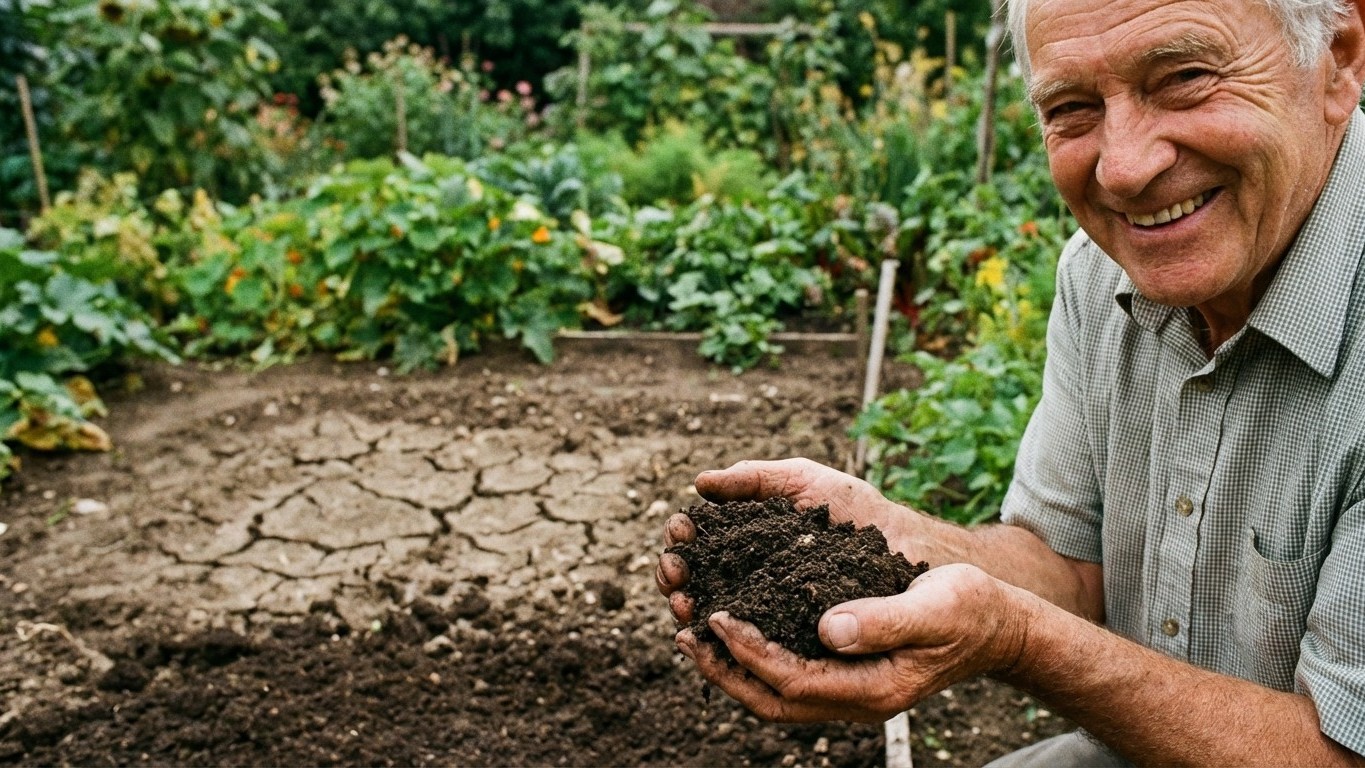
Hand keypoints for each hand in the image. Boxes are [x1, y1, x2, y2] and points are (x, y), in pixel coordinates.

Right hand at [656, 458, 924, 623]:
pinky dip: (726, 643)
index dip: (682, 540)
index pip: (700, 544)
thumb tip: (701, 484)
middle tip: (675, 571)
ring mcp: (769, 614)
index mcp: (750, 542)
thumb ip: (757, 478)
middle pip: (697, 582)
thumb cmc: (862, 514)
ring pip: (715, 618)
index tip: (680, 533)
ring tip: (685, 602)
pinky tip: (717, 633)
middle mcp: (752, 580)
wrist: (914, 552)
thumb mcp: (806, 484)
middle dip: (676, 577)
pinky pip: (752, 649)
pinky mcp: (791, 645)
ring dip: (691, 610)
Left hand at [674, 563, 1032, 722]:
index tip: (717, 617)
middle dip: (721, 669)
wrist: (995, 626)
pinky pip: (785, 673)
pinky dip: (751, 654)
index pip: (792, 681)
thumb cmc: (968, 610)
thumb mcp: (935, 607)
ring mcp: (846, 690)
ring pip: (772, 692)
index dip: (749, 652)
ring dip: (729, 664)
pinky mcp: (843, 672)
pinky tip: (733, 623)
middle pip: (770, 699)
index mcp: (872, 688)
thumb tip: (828, 628)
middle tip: (682, 631)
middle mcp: (852, 698)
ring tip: (692, 627)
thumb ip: (884, 620)